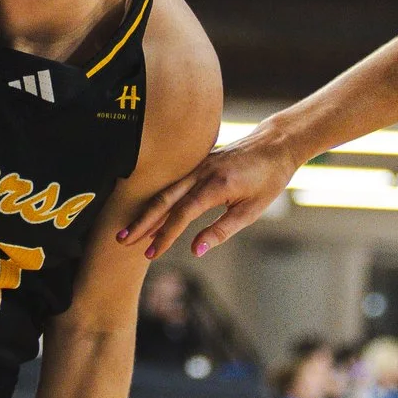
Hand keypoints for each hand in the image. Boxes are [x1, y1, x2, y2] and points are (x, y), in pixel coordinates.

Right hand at [116, 121, 305, 259]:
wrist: (276, 143)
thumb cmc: (268, 179)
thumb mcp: (251, 210)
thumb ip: (221, 230)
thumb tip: (195, 251)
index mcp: (216, 185)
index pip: (182, 214)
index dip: (165, 236)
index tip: (151, 254)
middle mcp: (202, 172)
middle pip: (164, 200)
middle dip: (142, 222)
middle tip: (122, 241)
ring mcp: (198, 165)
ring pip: (165, 191)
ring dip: (146, 212)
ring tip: (129, 231)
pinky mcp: (199, 163)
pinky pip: (174, 182)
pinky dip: (159, 200)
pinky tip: (150, 214)